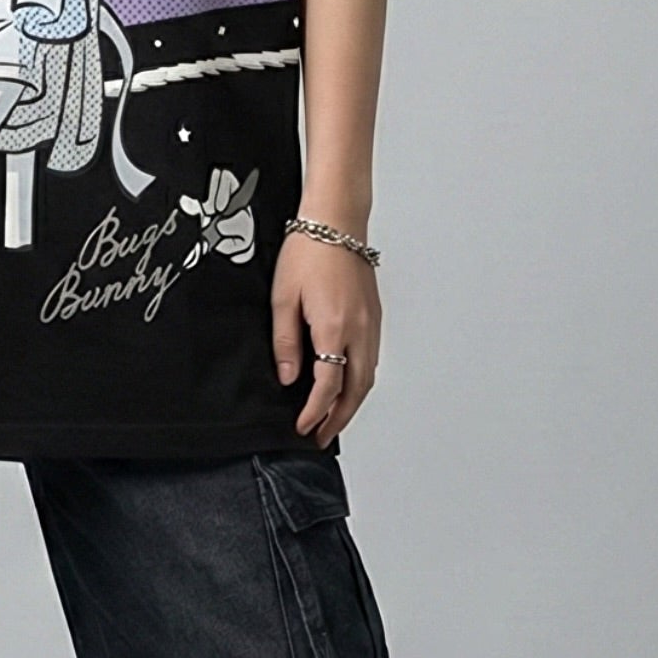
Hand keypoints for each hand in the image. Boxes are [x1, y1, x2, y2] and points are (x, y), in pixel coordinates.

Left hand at [271, 231, 380, 447]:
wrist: (336, 220)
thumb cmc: (308, 251)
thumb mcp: (282, 298)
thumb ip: (285, 341)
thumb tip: (288, 377)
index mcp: (334, 327)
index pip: (328, 386)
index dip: (315, 412)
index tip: (302, 427)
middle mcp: (359, 330)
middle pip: (356, 390)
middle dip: (339, 418)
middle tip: (321, 436)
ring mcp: (371, 324)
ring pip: (368, 377)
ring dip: (352, 403)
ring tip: (333, 419)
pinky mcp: (374, 316)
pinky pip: (371, 359)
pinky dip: (361, 381)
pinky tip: (347, 386)